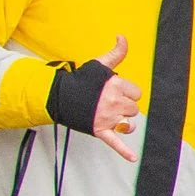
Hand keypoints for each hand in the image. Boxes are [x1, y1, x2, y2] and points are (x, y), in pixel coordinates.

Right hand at [90, 36, 142, 160]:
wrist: (58, 96)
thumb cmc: (81, 80)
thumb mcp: (99, 64)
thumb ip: (116, 52)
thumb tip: (122, 36)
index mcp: (117, 87)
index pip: (136, 93)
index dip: (127, 92)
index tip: (114, 91)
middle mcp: (114, 103)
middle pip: (133, 109)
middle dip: (124, 106)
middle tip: (108, 102)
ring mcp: (107, 118)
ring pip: (129, 124)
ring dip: (124, 122)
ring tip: (111, 116)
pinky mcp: (100, 131)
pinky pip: (115, 143)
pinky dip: (124, 152)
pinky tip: (133, 158)